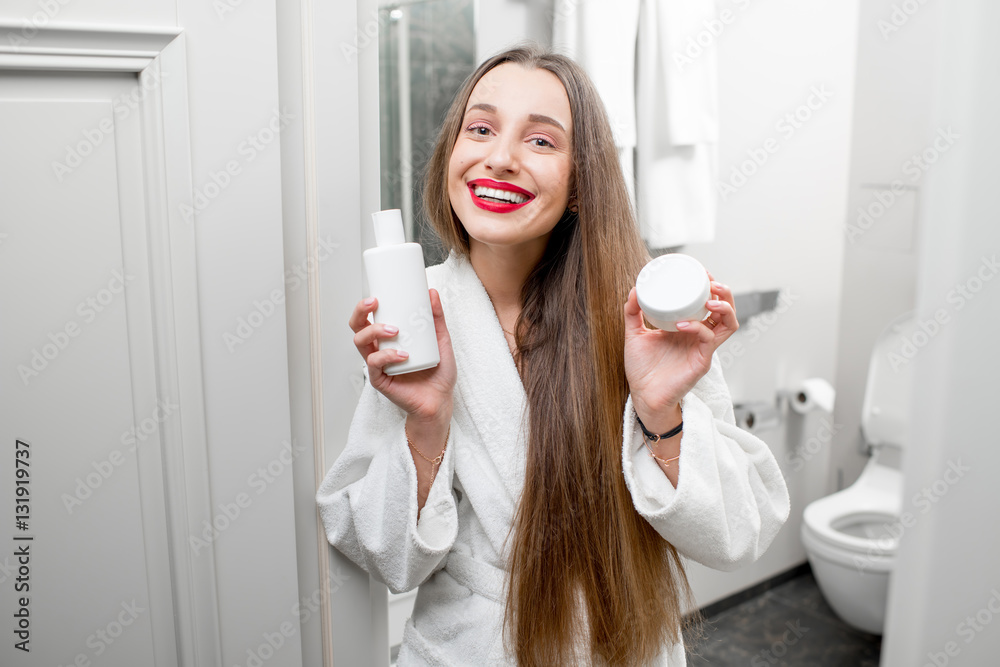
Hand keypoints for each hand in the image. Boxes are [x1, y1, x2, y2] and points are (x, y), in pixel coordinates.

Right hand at [349, 288, 456, 426]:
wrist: (441, 400)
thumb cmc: (438, 372)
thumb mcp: (441, 340)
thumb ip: (436, 318)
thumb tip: (432, 293)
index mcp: (388, 339)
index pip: (368, 318)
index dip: (365, 306)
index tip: (376, 296)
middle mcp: (379, 349)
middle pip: (357, 327)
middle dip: (360, 313)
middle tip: (374, 304)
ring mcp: (378, 364)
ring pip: (361, 342)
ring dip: (375, 331)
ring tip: (395, 331)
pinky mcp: (380, 380)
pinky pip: (375, 364)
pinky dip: (387, 356)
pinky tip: (403, 355)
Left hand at [623, 273, 737, 427]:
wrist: (643, 396)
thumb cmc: (642, 369)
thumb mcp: (635, 334)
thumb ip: (632, 313)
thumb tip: (634, 289)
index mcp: (688, 328)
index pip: (710, 302)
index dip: (711, 286)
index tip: (702, 272)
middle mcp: (700, 336)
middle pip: (727, 310)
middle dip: (724, 293)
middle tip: (711, 282)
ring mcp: (703, 348)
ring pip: (729, 323)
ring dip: (724, 307)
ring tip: (709, 299)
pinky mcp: (702, 361)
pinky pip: (709, 339)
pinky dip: (698, 327)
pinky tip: (682, 324)